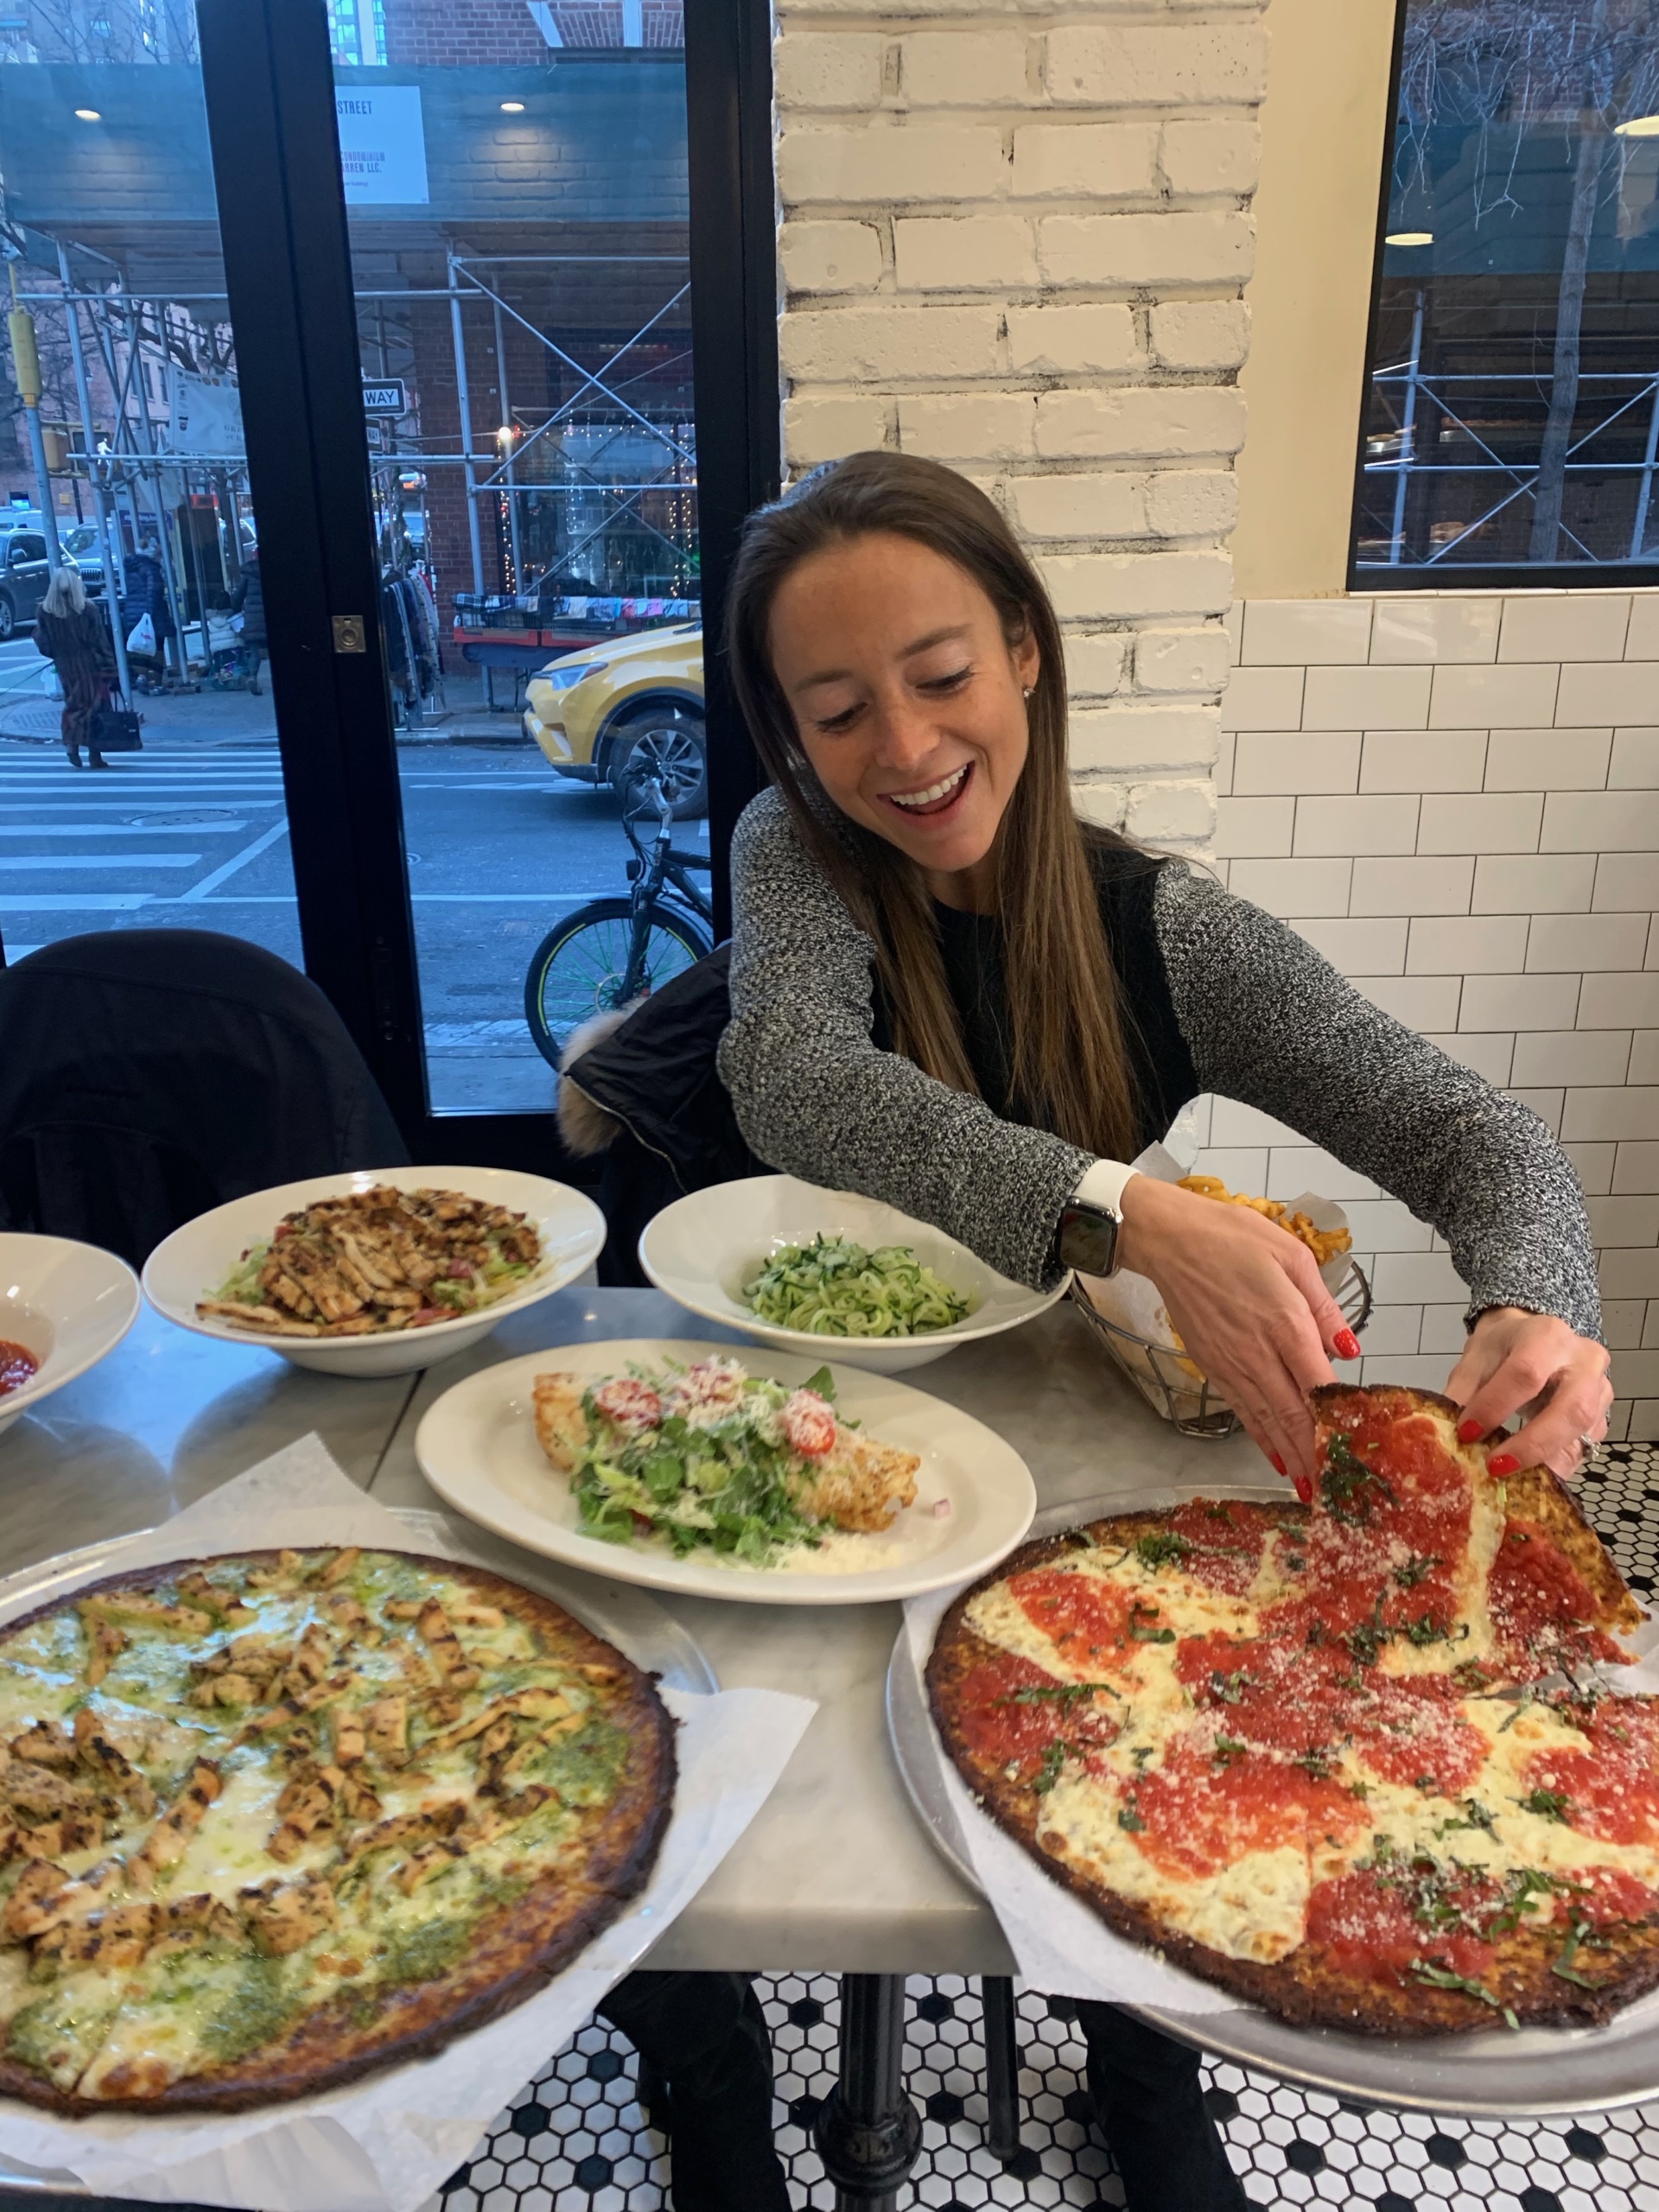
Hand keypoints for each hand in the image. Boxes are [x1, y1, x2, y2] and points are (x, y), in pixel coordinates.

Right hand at [1115, 1176, 1358, 1489]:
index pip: (1319, 1388)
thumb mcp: (1292, 1256)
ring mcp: (1231, 1364)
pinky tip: (1274, 1456)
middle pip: (1293, 1417)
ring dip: (1290, 1456)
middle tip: (1336, 1490)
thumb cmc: (1232, 1237)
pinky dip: (1260, 1437)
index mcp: (1285, 1324)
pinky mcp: (1211, 1365)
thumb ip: (1324, 1307)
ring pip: (1267, 1421)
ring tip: (1310, 1486)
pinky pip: (1241, 1409)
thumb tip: (1349, 1350)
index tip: (1357, 1451)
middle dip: (1315, 1456)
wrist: (1169, 1239)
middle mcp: (1258, 1353)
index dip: (1338, 1425)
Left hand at [1443, 1307, 1611, 1480]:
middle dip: (1532, 1443)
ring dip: (1547, 1458)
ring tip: (1511, 1473)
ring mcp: (1600, 1387)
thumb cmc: (1504, 1347)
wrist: (1533, 1337)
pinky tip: (1530, 1473)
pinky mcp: (1602, 1414)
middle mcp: (1584, 1359)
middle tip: (1495, 1465)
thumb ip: (1461, 1392)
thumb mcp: (1475, 1359)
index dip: (1495, 1406)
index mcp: (1547, 1335)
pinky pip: (1585, 1445)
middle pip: (1571, 1407)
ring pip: (1585, 1430)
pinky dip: (1557, 1463)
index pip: (1526, 1373)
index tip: (1467, 1432)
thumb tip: (1443, 1432)